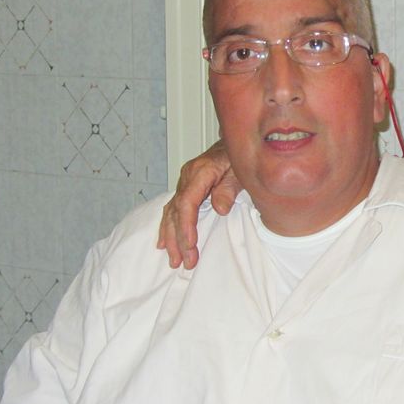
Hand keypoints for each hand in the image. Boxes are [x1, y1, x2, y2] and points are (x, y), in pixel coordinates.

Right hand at [157, 140, 240, 268]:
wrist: (235, 141)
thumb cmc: (238, 156)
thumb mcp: (240, 170)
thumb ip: (229, 188)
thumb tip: (220, 209)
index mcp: (200, 172)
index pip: (187, 202)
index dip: (186, 225)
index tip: (190, 244)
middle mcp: (187, 178)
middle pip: (176, 212)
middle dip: (178, 240)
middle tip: (184, 262)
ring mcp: (184, 183)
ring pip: (171, 213)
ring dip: (171, 238)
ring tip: (174, 260)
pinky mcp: (185, 188)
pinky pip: (171, 210)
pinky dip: (167, 227)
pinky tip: (163, 243)